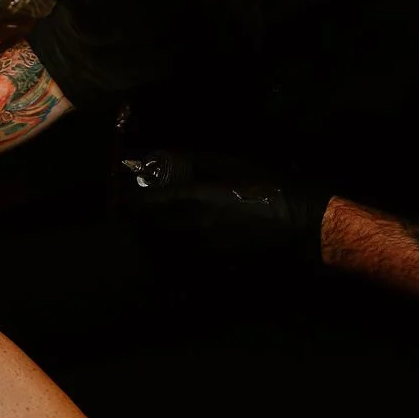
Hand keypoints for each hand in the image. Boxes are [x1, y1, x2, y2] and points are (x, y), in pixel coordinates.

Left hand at [121, 150, 330, 261]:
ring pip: (163, 246)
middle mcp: (192, 228)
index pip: (146, 203)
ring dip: (151, 238)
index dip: (127, 201)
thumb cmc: (267, 187)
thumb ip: (197, 159)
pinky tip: (175, 246)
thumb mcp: (232, 164)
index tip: (116, 198)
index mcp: (193, 200)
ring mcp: (204, 249)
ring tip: (145, 229)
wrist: (302, 225)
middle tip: (126, 213)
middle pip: (149, 229)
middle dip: (135, 221)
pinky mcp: (217, 263)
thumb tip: (167, 153)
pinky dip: (173, 253)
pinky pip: (184, 260)